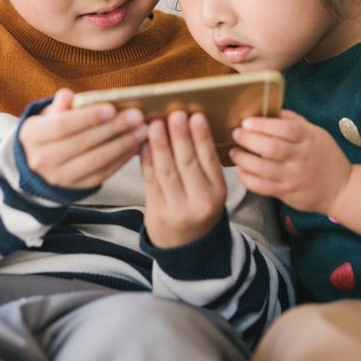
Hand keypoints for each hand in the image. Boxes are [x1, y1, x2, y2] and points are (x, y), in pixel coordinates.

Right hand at [18, 88, 146, 189]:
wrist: (39, 163)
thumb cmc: (50, 130)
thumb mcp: (48, 114)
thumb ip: (60, 104)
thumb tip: (69, 96)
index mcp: (33, 136)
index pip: (62, 125)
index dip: (88, 117)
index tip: (112, 108)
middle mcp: (43, 160)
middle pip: (83, 143)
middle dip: (113, 129)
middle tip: (137, 117)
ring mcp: (60, 177)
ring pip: (96, 161)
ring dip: (122, 145)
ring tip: (141, 130)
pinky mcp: (77, 187)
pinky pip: (103, 173)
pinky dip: (121, 159)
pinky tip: (135, 145)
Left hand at [141, 110, 227, 247]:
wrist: (187, 245)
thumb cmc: (199, 207)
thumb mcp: (211, 189)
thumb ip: (203, 163)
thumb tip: (188, 123)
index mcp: (218, 192)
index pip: (209, 160)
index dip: (201, 137)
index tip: (195, 116)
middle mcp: (200, 201)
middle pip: (187, 164)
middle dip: (180, 137)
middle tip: (175, 114)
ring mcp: (177, 209)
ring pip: (166, 171)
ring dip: (159, 145)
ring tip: (155, 124)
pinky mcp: (157, 213)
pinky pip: (150, 182)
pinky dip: (145, 161)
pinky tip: (143, 145)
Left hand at [230, 110, 352, 214]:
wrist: (341, 188)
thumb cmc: (325, 156)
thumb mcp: (316, 133)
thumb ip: (294, 121)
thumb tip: (269, 109)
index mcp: (309, 138)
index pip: (285, 128)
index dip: (263, 124)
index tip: (246, 122)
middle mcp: (301, 157)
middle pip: (271, 147)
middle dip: (248, 139)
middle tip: (235, 134)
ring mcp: (294, 177)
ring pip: (263, 168)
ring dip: (243, 159)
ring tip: (234, 152)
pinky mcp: (288, 193)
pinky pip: (263, 187)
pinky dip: (248, 179)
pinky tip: (241, 171)